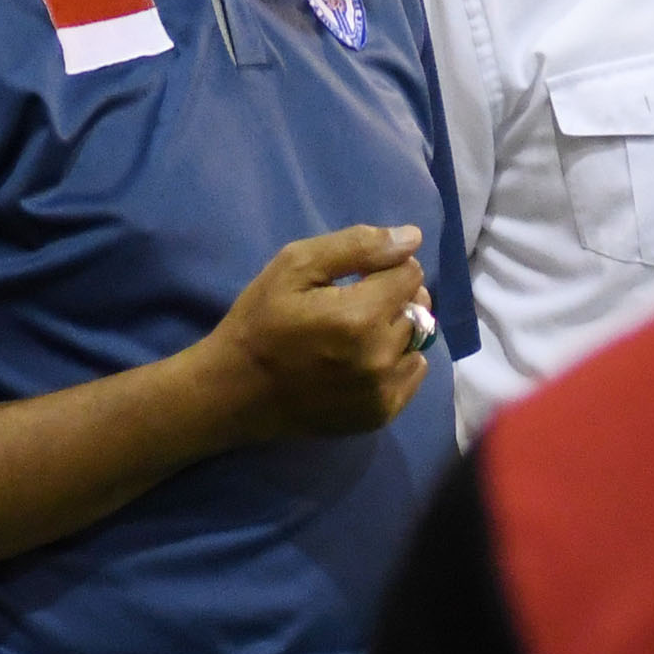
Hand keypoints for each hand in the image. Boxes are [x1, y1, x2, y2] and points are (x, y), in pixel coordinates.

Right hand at [203, 225, 434, 441]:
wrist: (235, 392)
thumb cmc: (260, 322)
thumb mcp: (294, 267)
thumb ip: (357, 247)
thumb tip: (412, 239)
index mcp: (360, 315)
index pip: (411, 274)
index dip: (386, 267)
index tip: (357, 277)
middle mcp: (381, 356)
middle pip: (417, 307)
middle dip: (393, 298)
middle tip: (354, 304)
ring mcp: (383, 390)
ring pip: (418, 341)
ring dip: (397, 330)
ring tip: (357, 334)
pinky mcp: (381, 414)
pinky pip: (413, 374)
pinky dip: (397, 361)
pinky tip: (363, 360)